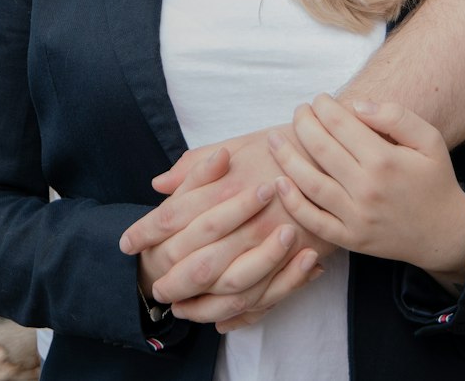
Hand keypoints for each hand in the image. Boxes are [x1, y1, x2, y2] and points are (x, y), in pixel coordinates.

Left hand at [121, 127, 333, 321]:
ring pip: (228, 288)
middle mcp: (247, 222)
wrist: (338, 151)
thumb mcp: (238, 144)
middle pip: (197, 261)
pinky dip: (240, 314)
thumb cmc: (283, 144)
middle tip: (154, 289)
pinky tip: (222, 319)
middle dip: (171, 278)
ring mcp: (273, 245)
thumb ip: (196, 166)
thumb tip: (159, 183)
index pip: (174, 216)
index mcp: (226, 189)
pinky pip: (264, 298)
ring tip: (181, 308)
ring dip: (201, 303)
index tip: (126, 243)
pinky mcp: (297, 260)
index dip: (147, 232)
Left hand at [269, 95, 464, 286]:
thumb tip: (356, 106)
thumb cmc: (434, 180)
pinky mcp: (350, 239)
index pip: (339, 124)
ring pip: (310, 183)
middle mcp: (367, 189)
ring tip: (275, 139)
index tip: (319, 99)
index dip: (323, 107)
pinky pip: (314, 221)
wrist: (444, 233)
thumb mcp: (429, 139)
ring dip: (287, 158)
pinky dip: (293, 203)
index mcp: (385, 160)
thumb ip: (395, 116)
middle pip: (320, 148)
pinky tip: (279, 182)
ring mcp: (356, 217)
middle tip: (299, 111)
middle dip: (303, 123)